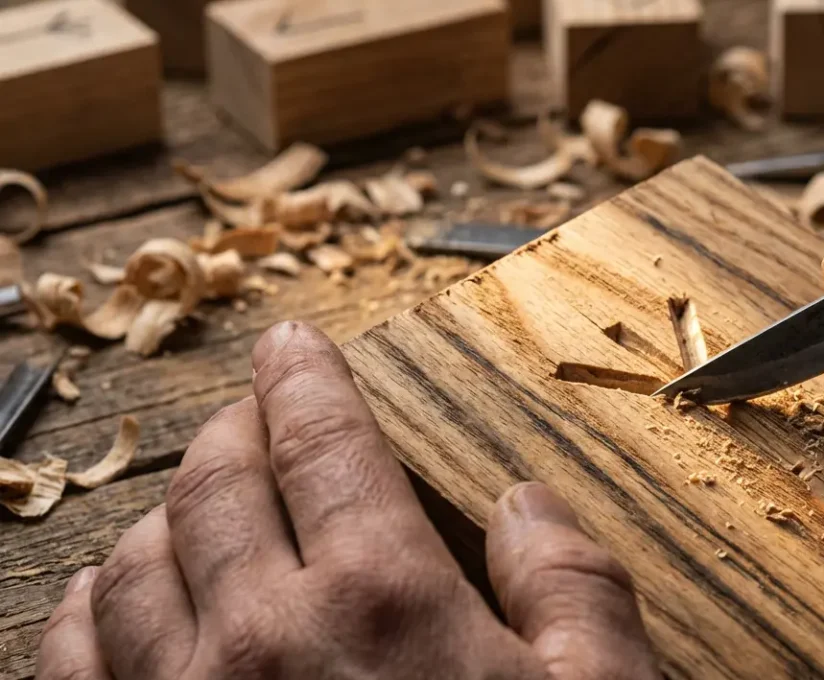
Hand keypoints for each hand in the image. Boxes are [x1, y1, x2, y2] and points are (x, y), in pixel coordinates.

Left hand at [37, 322, 660, 679]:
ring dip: (161, 510)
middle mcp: (263, 639)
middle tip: (252, 408)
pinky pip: (72, 667)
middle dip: (234, 428)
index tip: (294, 346)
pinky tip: (113, 603)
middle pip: (220, 485)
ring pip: (132, 563)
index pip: (326, 442)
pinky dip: (85, 614)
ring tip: (190, 496)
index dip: (307, 380)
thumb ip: (573, 586)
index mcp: (383, 601)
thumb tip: (526, 502)